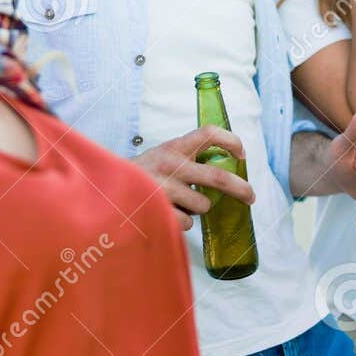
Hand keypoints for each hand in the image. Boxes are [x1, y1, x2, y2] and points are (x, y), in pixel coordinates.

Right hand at [134, 128, 254, 230]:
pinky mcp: (160, 211)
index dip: (231, 141)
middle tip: (250, 196)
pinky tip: (167, 214)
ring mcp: (165, 189)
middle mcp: (171, 165)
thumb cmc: (138, 176)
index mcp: (173, 147)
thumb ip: (185, 158)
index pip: (208, 133)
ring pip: (203, 205)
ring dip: (198, 208)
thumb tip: (221, 173)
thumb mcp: (160, 156)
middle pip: (218, 176)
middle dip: (241, 188)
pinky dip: (182, 222)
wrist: (104, 191)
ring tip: (179, 204)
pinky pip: (188, 222)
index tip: (241, 154)